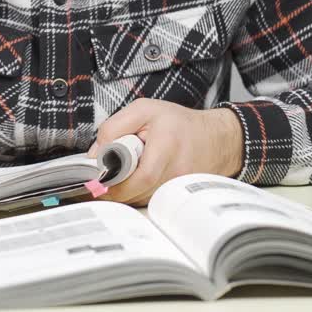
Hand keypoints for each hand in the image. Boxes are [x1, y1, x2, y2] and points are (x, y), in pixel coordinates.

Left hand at [87, 98, 243, 205]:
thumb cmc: (178, 123)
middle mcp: (175, 172)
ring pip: (140, 200)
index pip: (138, 178)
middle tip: (103, 177)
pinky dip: (137, 193)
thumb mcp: (143, 110)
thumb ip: (114, 127)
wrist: (216, 139)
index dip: (115, 183)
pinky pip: (149, 201)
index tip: (98, 178)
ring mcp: (178, 189)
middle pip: (135, 194)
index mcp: (166, 147)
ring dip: (125, 191)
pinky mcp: (177, 198)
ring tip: (124, 172)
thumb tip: (95, 154)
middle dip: (115, 188)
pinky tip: (136, 178)